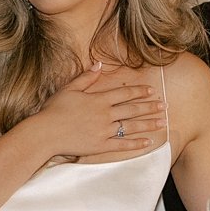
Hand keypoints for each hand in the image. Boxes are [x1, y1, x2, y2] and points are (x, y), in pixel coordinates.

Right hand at [36, 65, 166, 159]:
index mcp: (98, 99)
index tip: (151, 91)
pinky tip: (147, 142)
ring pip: (131, 126)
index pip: (124, 94)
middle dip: (149, 107)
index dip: (139, 91)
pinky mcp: (100, 146)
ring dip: (148, 124)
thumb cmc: (54, 110)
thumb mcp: (69, 88)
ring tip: (162, 122)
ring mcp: (104, 131)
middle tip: (164, 106)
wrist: (46, 132)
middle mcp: (105, 114)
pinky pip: (121, 145)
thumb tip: (99, 64)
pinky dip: (135, 143)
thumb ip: (86, 77)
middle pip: (132, 109)